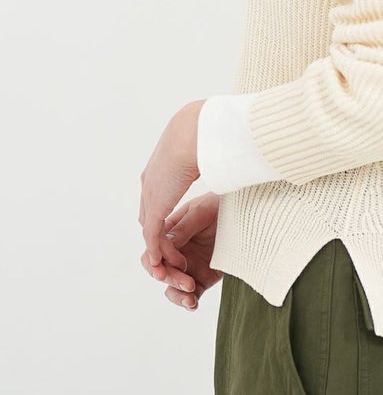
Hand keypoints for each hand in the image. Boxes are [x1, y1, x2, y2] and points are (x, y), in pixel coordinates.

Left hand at [139, 100, 202, 271]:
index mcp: (158, 168)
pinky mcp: (156, 206)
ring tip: (174, 262)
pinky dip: (158, 250)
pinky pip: (153, 236)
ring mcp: (150, 195)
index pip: (154, 198)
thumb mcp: (200, 149)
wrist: (194, 132)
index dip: (163, 215)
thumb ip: (204, 157)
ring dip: (161, 247)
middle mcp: (149, 183)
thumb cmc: (204, 133)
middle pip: (148, 217)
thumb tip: (222, 151)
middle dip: (158, 235)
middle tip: (172, 249)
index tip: (177, 226)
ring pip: (150, 230)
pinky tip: (163, 263)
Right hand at [141, 192, 221, 309]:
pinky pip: (189, 295)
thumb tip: (164, 244)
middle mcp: (175, 251)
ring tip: (190, 298)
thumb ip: (183, 228)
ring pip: (171, 286)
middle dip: (170, 278)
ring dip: (176, 294)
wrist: (245, 216)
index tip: (179, 263)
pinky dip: (188, 302)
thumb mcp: (201, 212)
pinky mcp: (201, 279)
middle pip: (159, 270)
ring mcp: (187, 266)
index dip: (159, 260)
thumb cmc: (219, 206)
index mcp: (170, 233)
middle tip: (188, 282)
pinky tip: (193, 303)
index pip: (153, 250)